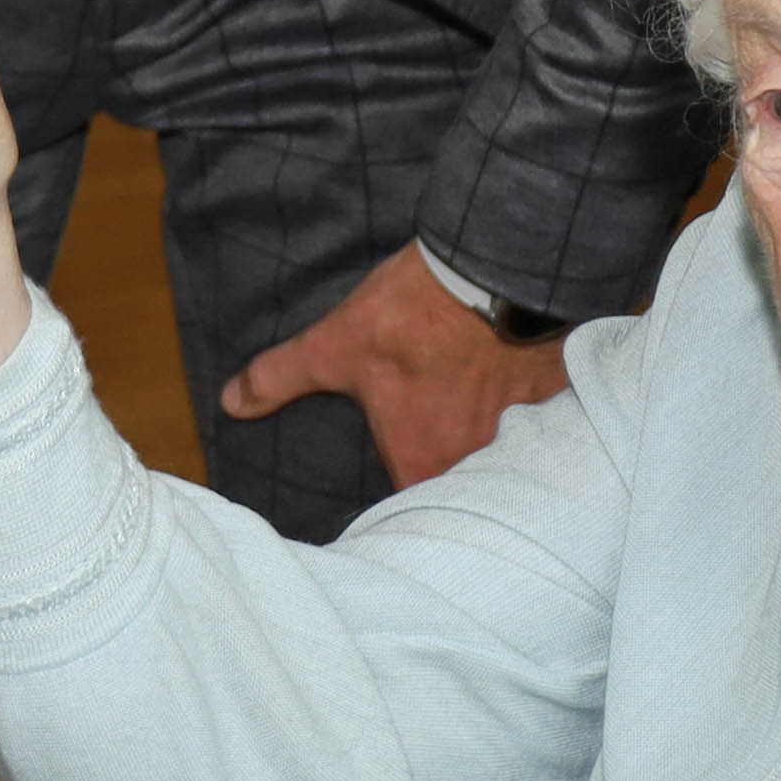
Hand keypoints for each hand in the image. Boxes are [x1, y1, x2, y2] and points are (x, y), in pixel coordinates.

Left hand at [226, 241, 566, 489]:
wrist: (490, 269)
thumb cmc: (410, 317)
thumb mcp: (332, 346)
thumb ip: (280, 379)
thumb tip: (233, 402)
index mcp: (421, 460)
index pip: (410, 511)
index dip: (400, 510)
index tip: (392, 499)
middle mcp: (474, 459)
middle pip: (458, 485)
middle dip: (444, 472)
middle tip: (429, 446)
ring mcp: (518, 429)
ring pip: (497, 453)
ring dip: (481, 439)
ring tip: (464, 417)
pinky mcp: (547, 394)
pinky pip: (536, 418)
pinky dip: (520, 408)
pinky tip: (503, 387)